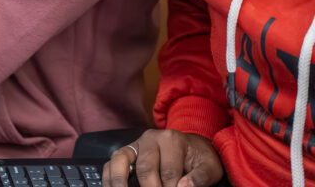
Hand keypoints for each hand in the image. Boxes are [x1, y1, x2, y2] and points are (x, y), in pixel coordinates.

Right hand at [103, 129, 223, 186]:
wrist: (193, 146)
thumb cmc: (200, 159)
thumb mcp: (209, 167)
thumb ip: (199, 178)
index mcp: (171, 140)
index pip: (169, 172)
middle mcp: (150, 139)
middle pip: (146, 168)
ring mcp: (136, 145)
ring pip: (120, 160)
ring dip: (119, 181)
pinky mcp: (127, 153)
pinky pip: (111, 163)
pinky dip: (109, 178)